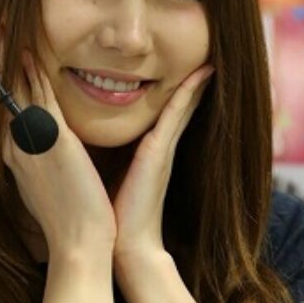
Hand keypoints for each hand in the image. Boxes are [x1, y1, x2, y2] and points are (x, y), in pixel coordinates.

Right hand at [1, 50, 116, 259]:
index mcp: (14, 151)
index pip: (0, 101)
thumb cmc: (67, 214)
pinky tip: (27, 51)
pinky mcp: (53, 139)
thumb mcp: (45, 180)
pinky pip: (39, 96)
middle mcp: (15, 142)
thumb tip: (42, 139)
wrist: (78, 242)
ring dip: (5, 52)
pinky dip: (31, 72)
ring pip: (13, 85)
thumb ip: (40, 156)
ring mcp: (31, 140)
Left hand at [112, 64, 213, 261]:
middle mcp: (161, 146)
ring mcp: (163, 148)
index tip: (185, 71)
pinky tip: (200, 75)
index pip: (166, 114)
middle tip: (206, 59)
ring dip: (195, 82)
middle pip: (180, 106)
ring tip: (209, 60)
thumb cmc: (113, 211)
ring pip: (181, 105)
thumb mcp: (110, 173)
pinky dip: (189, 93)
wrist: (124, 243)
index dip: (178, 92)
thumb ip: (109, 154)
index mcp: (150, 150)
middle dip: (192, 83)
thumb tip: (94, 139)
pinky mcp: (159, 152)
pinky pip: (176, 114)